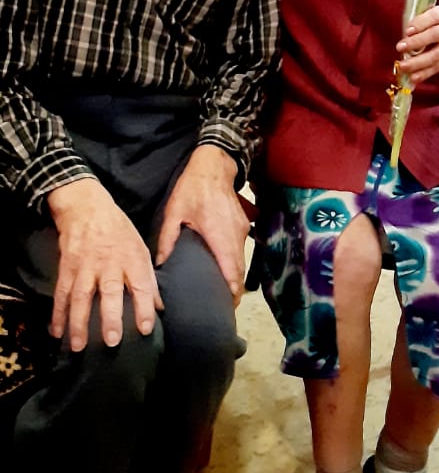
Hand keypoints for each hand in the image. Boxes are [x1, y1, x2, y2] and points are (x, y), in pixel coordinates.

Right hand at [48, 178, 162, 350]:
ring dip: (78, 322)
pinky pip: (61, 292)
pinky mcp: (67, 266)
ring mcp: (85, 265)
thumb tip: (159, 308)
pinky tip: (56, 332)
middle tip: (112, 341)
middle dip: (110, 317)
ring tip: (79, 346)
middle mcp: (109, 262)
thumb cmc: (118, 230)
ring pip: (80, 296)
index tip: (145, 328)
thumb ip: (148, 279)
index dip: (144, 307)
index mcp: (131, 257)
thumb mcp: (140, 248)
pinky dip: (57, 313)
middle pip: (109, 291)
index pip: (141, 284)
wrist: (87, 207)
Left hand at [157, 145, 249, 303]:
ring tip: (223, 293)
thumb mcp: (175, 211)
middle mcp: (235, 235)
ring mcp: (242, 230)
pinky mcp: (243, 225)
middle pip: (240, 271)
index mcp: (219, 235)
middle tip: (223, 307)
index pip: (232, 271)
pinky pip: (241, 249)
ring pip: (242, 261)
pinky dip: (236, 263)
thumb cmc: (193, 187)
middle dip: (234, 291)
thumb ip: (168, 238)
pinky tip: (225, 269)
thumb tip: (160, 263)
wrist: (214, 164)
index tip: (227, 307)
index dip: (232, 292)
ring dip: (235, 277)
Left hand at [395, 5, 438, 83]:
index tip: (407, 31)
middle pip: (434, 35)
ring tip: (402, 66)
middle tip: (400, 47)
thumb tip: (405, 34)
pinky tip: (413, 77)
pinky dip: (424, 74)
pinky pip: (436, 68)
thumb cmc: (437, 23)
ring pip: (435, 55)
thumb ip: (419, 21)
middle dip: (416, 42)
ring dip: (417, 62)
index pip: (433, 17)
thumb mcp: (431, 15)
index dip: (420, 24)